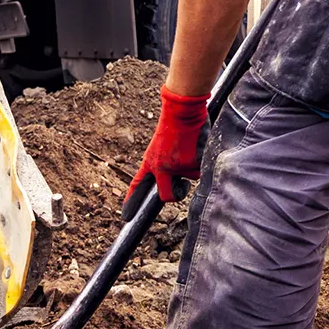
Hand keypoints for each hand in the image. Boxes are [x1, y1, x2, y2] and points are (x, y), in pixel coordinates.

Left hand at [123, 86, 209, 218]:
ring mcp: (177, 166)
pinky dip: (202, 159)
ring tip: (190, 146)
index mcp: (150, 162)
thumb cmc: (175, 124)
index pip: (138, 184)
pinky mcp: (192, 163)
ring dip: (194, 165)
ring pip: (191, 178)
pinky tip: (198, 144)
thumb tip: (177, 178)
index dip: (132, 202)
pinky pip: (201, 168)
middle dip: (178, 193)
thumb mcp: (162, 145)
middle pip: (167, 196)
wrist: (182, 110)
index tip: (126, 217)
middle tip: (183, 184)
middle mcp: (161, 167)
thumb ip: (166, 162)